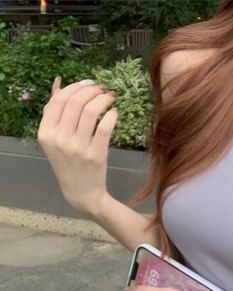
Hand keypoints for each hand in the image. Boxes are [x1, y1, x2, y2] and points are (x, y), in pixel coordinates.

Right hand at [37, 77, 118, 216]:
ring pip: (90, 112)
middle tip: (102, 88)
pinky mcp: (96, 155)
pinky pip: (105, 127)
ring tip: (110, 96)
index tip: (87, 83)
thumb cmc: (68, 163)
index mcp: (45, 133)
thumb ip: (54, 112)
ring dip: (103, 99)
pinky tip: (114, 112)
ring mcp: (78, 148)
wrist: (81, 192)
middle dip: (91, 90)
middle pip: (75, 102)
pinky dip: (111, 115)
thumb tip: (58, 83)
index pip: (58, 101)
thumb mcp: (54, 139)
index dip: (74, 87)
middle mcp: (59, 139)